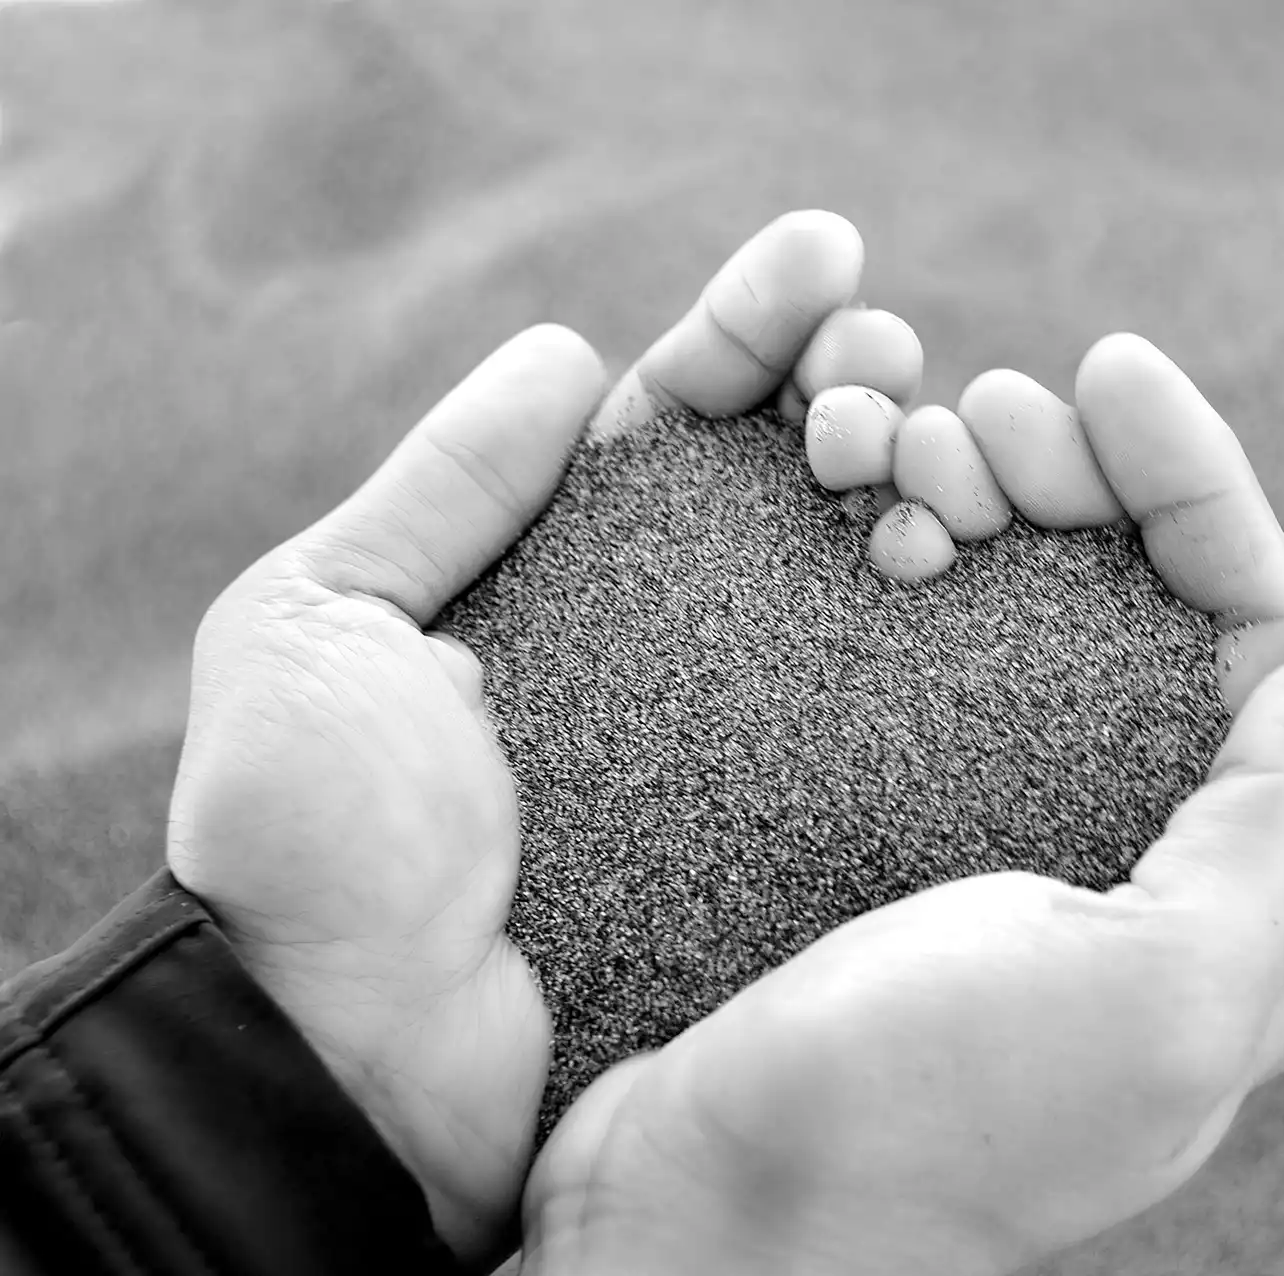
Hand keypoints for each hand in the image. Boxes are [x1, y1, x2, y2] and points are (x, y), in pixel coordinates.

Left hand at [165, 210, 923, 1265]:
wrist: (348, 1056)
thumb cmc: (308, 840)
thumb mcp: (321, 624)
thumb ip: (442, 488)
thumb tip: (562, 350)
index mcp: (566, 576)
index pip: (677, 418)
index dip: (753, 327)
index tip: (827, 251)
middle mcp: (678, 641)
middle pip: (794, 479)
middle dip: (855, 385)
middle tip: (886, 358)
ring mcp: (755, 730)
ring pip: (859, 572)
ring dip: (911, 472)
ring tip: (924, 437)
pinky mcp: (803, 821)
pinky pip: (890, 703)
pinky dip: (935, 612)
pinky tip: (951, 548)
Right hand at [515, 336, 1283, 1275]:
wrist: (692, 1219)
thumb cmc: (927, 1126)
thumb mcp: (1157, 993)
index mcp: (1232, 902)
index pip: (1261, 641)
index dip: (1201, 488)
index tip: (1110, 371)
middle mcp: (1127, 861)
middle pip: (1139, 610)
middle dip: (1078, 482)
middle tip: (980, 413)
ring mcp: (994, 840)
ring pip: (1018, 614)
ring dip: (979, 500)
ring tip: (901, 445)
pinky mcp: (877, 830)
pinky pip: (907, 656)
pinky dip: (889, 562)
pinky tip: (850, 515)